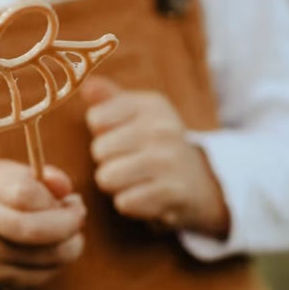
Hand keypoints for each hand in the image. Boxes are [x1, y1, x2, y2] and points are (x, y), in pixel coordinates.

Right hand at [0, 160, 85, 289]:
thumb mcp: (8, 174)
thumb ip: (38, 176)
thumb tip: (65, 187)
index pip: (25, 195)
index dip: (55, 197)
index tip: (71, 198)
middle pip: (34, 231)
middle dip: (68, 223)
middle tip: (79, 214)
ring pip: (49, 257)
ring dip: (70, 242)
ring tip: (66, 229)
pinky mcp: (0, 282)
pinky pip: (45, 274)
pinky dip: (58, 260)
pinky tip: (52, 246)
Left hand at [81, 76, 229, 238]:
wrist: (201, 182)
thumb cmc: (156, 144)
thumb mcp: (137, 114)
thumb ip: (108, 99)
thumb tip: (87, 86)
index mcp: (151, 105)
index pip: (96, 118)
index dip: (102, 133)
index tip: (123, 136)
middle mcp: (162, 128)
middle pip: (98, 150)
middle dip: (108, 161)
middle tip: (132, 162)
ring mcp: (168, 160)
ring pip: (107, 178)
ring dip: (116, 185)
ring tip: (137, 179)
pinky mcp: (171, 192)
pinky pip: (123, 202)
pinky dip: (131, 203)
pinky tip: (148, 195)